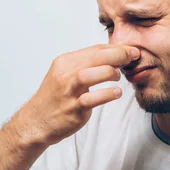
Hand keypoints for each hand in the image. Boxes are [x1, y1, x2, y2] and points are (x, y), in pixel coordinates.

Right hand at [16, 44, 139, 146]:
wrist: (36, 121)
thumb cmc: (55, 98)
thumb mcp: (65, 74)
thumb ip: (85, 65)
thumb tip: (112, 56)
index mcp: (64, 62)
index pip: (94, 49)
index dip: (115, 47)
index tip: (130, 49)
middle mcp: (65, 74)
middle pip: (95, 57)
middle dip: (118, 54)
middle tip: (133, 57)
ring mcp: (69, 91)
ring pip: (92, 74)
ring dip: (111, 73)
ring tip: (119, 78)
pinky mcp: (74, 108)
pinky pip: (92, 98)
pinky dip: (107, 94)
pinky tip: (116, 93)